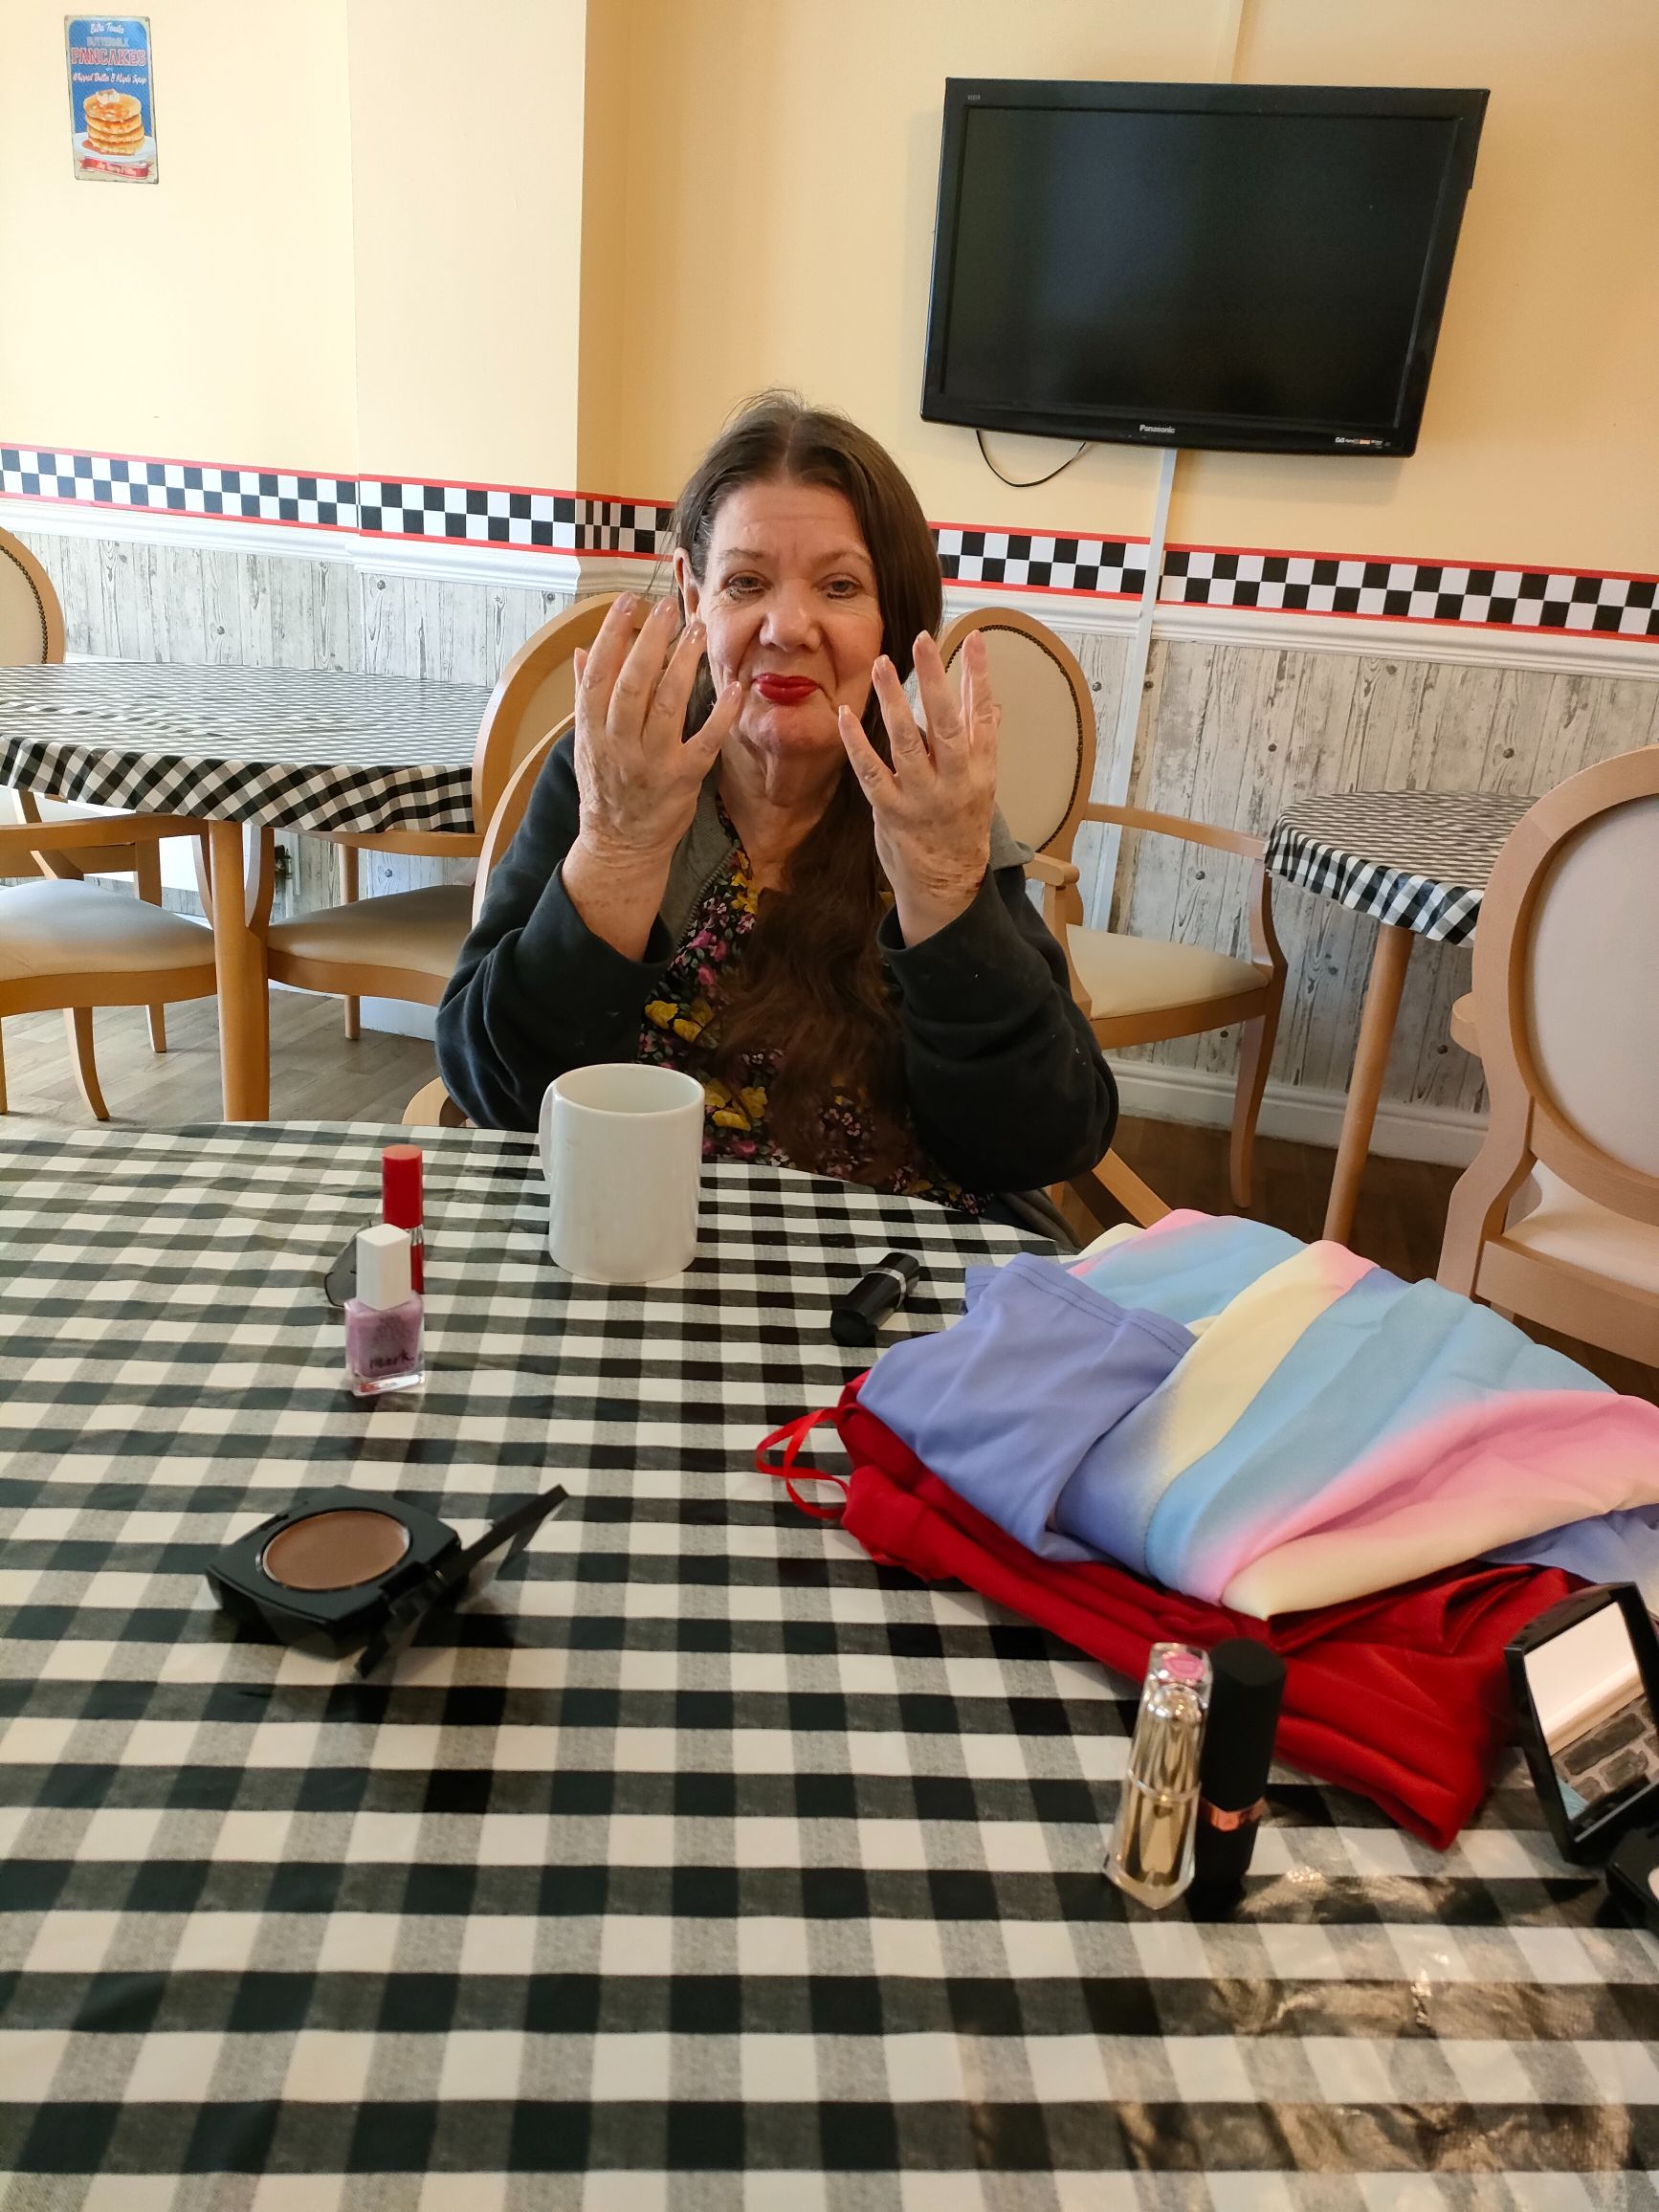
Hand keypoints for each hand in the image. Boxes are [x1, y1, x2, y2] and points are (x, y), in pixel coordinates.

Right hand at [569, 591, 741, 868]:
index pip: (597, 673)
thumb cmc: (607, 788)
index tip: (627, 602)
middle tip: (666, 606)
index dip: (611, 635)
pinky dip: (721, 715)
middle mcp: (619, 743)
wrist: (621, 845)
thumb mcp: (585, 743)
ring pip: (667, 704)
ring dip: (683, 664)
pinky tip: (734, 688)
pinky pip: (705, 741)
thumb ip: (584, 696)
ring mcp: (652, 762)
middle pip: (632, 682)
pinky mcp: (683, 779)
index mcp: (592, 729)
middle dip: (650, 640)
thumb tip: (580, 650)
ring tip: (697, 630)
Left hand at [837, 630, 998, 943]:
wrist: (947, 886)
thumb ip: (983, 741)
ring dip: (894, 702)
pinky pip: (871, 773)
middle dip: (935, 681)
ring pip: (907, 744)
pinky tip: (846, 714)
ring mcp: (921, 799)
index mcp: (981, 771)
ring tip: (883, 664)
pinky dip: (857, 743)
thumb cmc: (963, 829)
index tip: (973, 637)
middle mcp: (954, 783)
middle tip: (924, 641)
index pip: (982, 715)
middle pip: (947, 725)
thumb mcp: (983, 785)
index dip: (979, 675)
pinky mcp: (890, 813)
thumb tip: (992, 700)